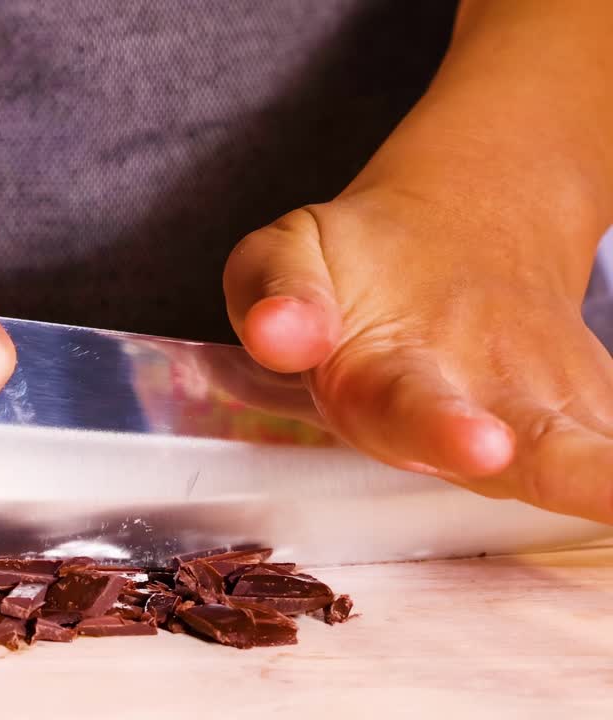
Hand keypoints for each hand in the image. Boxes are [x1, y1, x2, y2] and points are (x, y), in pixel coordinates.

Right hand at [225, 185, 612, 522]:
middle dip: (568, 477)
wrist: (430, 248)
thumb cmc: (347, 266)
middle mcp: (456, 429)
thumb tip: (281, 335)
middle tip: (611, 487)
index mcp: (372, 395)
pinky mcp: (584, 408)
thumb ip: (274, 291)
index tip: (486, 444)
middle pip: (511, 464)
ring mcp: (530, 422)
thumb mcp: (287, 252)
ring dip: (610, 478)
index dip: (439, 430)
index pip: (402, 414)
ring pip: (578, 461)